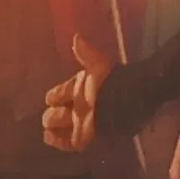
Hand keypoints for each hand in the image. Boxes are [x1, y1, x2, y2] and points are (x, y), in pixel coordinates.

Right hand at [41, 34, 114, 153]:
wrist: (130, 104)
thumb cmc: (113, 84)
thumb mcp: (99, 66)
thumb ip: (86, 53)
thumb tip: (76, 36)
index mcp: (78, 88)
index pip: (59, 93)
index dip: (54, 95)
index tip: (51, 97)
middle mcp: (77, 107)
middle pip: (55, 111)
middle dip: (52, 113)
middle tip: (55, 113)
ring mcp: (78, 123)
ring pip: (57, 126)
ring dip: (52, 126)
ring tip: (49, 126)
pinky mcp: (82, 138)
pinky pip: (65, 142)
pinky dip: (56, 140)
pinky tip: (50, 137)